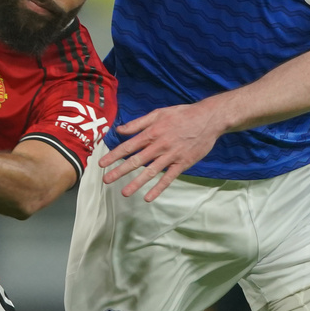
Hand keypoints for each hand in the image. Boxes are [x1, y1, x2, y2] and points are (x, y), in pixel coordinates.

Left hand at [99, 100, 226, 201]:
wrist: (208, 119)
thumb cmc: (181, 114)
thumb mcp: (158, 113)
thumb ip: (138, 123)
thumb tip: (120, 129)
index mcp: (152, 133)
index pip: (128, 146)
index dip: (114, 155)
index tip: (101, 164)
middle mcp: (159, 145)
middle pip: (136, 161)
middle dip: (119, 171)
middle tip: (106, 180)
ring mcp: (171, 156)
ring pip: (150, 172)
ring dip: (136, 183)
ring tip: (124, 193)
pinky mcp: (183, 164)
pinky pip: (169, 178)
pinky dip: (159, 188)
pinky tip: (149, 197)